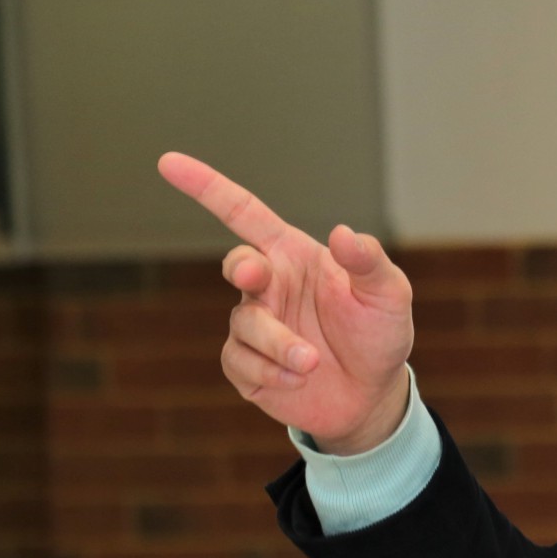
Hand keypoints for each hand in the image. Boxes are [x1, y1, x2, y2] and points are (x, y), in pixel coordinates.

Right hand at [157, 152, 414, 451]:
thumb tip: (343, 233)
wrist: (372, 395)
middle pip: (237, 263)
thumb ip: (369, 262)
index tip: (168, 162)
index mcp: (294, 256)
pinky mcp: (246, 365)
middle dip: (242, 267)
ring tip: (312, 361)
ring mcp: (254, 325)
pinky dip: (271, 371)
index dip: (206, 187)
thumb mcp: (388, 294)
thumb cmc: (379, 334)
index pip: (244, 213)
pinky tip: (299, 377)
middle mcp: (269, 285)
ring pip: (245, 323)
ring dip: (278, 342)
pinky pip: (241, 362)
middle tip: (256, 276)